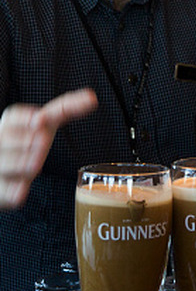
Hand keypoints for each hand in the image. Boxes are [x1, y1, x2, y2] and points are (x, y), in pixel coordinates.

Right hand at [0, 89, 97, 208]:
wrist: (1, 175)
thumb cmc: (28, 144)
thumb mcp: (44, 125)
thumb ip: (64, 110)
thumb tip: (92, 97)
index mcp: (8, 124)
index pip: (13, 116)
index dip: (27, 120)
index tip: (40, 122)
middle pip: (16, 140)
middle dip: (34, 145)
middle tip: (39, 147)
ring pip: (14, 165)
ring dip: (28, 166)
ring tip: (32, 165)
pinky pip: (11, 193)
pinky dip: (17, 192)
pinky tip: (19, 189)